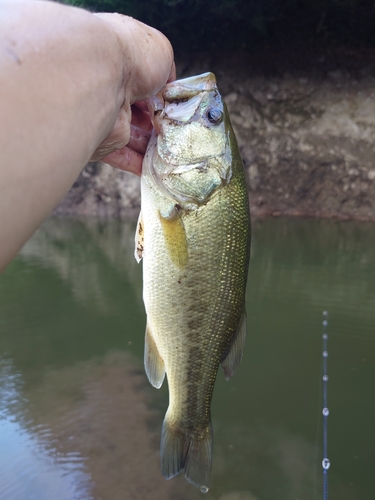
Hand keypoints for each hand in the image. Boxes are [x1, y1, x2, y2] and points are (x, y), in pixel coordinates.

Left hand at [90, 14, 174, 174]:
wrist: (101, 75)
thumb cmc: (131, 56)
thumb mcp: (161, 52)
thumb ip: (167, 72)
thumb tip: (167, 90)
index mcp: (124, 67)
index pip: (146, 87)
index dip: (162, 99)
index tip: (177, 110)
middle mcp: (113, 92)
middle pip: (139, 115)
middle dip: (158, 125)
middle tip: (177, 132)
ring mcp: (107, 118)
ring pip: (133, 138)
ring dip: (152, 147)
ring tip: (173, 153)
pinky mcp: (102, 141)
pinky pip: (121, 157)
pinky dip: (138, 164)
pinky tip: (156, 169)